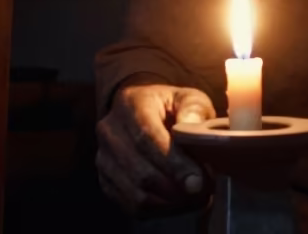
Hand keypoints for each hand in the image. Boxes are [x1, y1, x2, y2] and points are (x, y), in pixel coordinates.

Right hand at [96, 82, 215, 215]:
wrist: (142, 111)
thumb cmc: (170, 106)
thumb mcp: (187, 97)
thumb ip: (194, 109)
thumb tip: (193, 128)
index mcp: (130, 104)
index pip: (146, 138)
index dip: (173, 164)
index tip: (197, 181)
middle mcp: (110, 131)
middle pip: (140, 171)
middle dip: (175, 188)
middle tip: (203, 192)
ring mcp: (104, 158)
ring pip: (135, 193)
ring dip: (169, 203)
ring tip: (194, 198)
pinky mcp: (106, 180)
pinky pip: (130, 205)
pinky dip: (158, 210)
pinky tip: (178, 202)